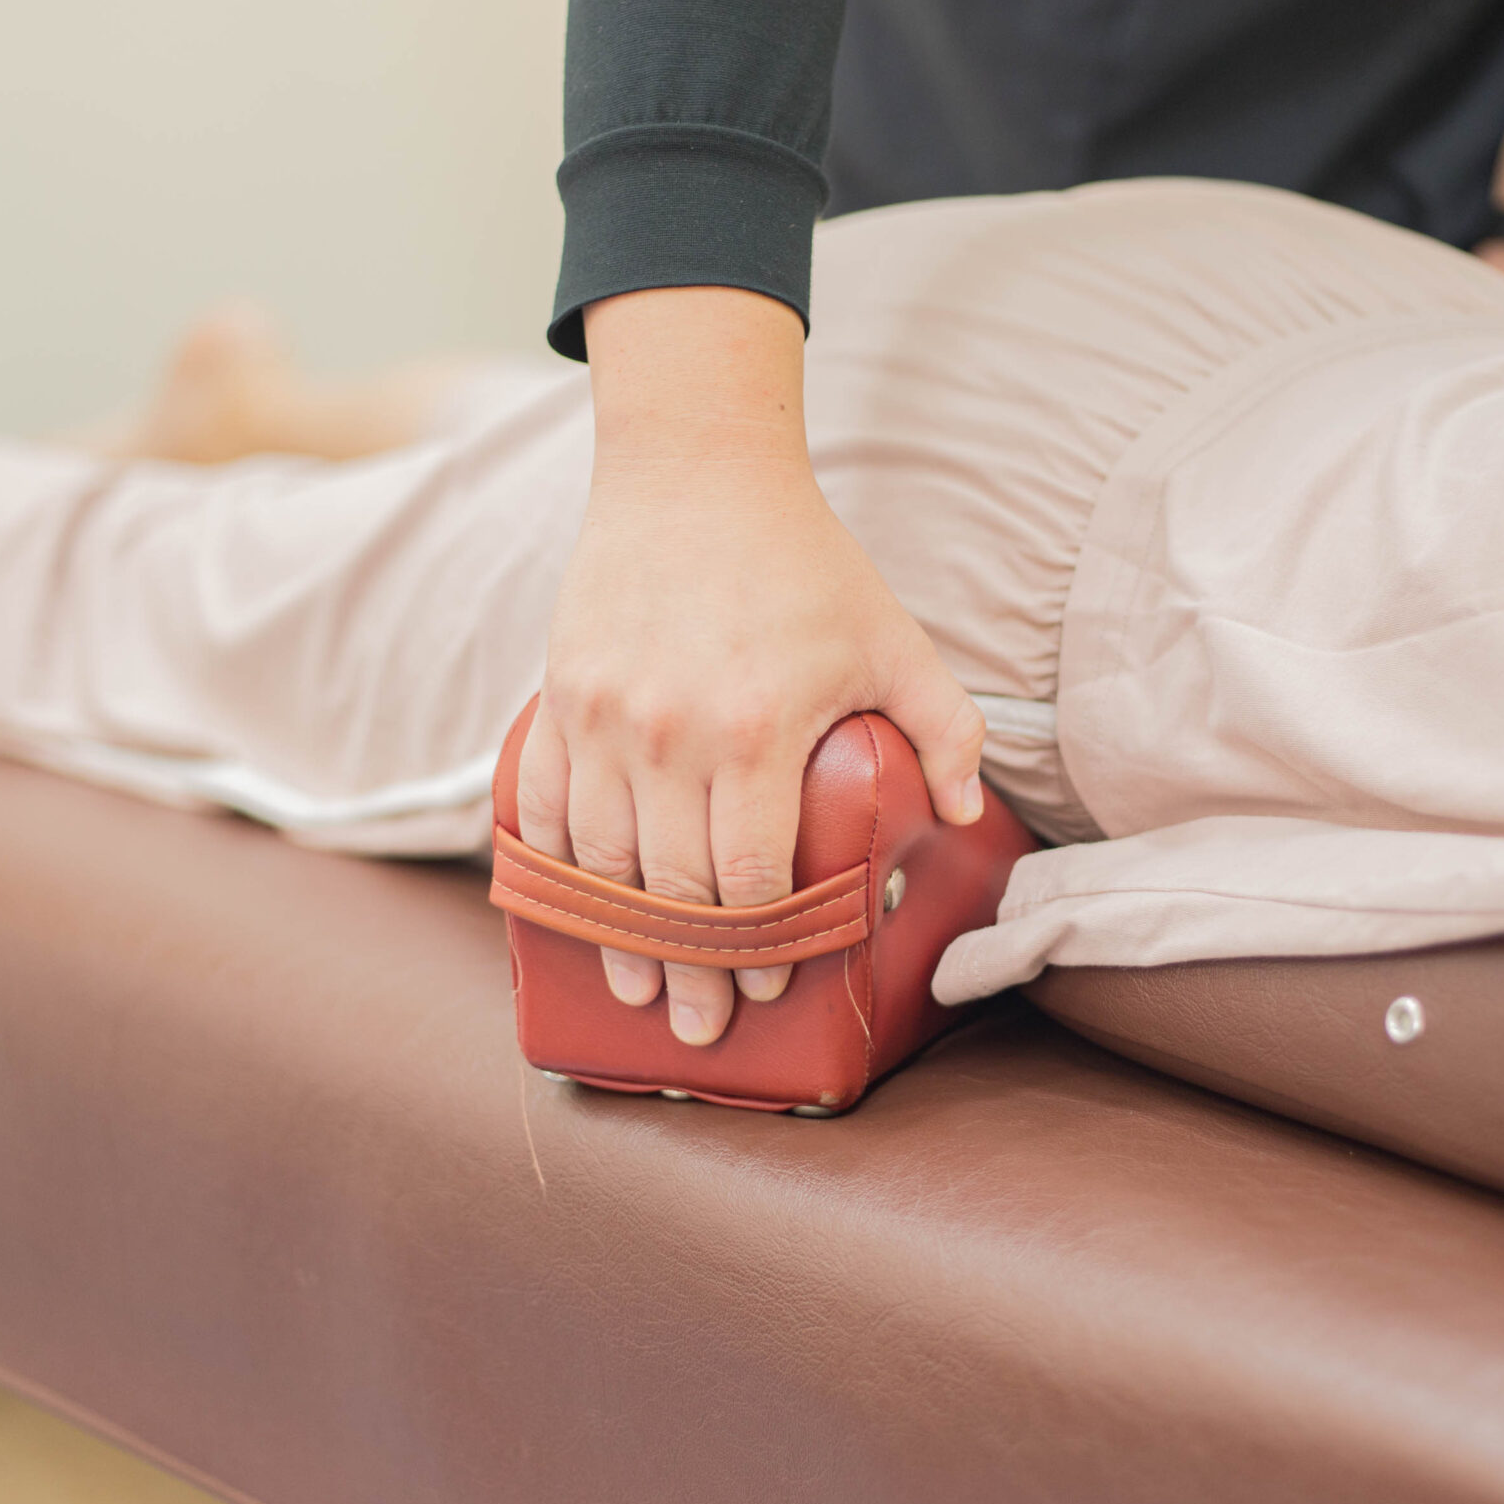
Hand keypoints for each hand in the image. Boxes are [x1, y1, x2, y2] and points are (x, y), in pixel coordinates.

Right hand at [517, 287, 988, 1046]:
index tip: (771, 991)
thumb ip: (945, 726)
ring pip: (598, 861)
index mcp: (757, 727)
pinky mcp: (558, 694)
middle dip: (687, 974)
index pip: (748, 877)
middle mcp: (669, 731)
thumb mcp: (893, 639)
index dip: (758, 949)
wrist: (694, 473)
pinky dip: (553, 865)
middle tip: (699, 1030)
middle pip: (671, 890)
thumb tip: (963, 812)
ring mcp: (603, 715)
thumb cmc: (805, 564)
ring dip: (614, 937)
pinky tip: (572, 905)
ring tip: (638, 988)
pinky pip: (539, 804)